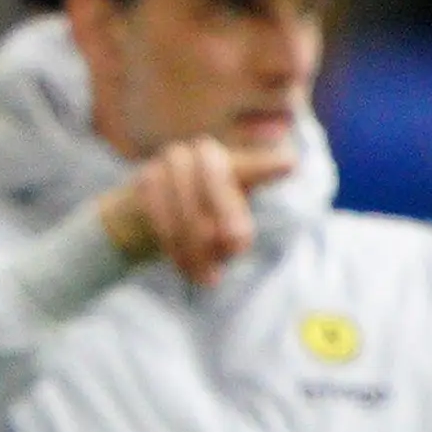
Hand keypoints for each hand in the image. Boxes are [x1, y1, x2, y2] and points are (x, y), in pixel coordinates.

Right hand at [95, 134, 295, 286]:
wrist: (141, 218)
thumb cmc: (196, 223)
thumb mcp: (223, 234)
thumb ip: (234, 236)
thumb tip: (234, 243)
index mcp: (234, 162)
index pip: (254, 164)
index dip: (268, 165)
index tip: (290, 165)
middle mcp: (205, 151)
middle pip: (215, 173)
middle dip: (225, 208)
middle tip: (238, 247)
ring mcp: (172, 159)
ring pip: (187, 198)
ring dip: (197, 244)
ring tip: (210, 279)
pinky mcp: (146, 177)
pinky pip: (161, 213)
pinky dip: (175, 247)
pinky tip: (186, 271)